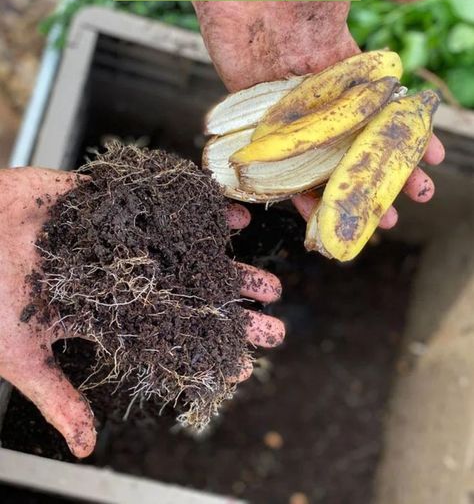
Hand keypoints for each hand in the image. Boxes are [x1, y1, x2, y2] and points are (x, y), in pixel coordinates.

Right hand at [0, 168, 282, 457]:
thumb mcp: (22, 353)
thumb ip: (57, 395)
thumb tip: (84, 448)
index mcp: (107, 312)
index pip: (169, 333)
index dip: (206, 347)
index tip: (245, 363)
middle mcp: (122, 275)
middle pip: (188, 291)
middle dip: (231, 305)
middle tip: (273, 317)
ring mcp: (120, 238)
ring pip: (187, 251)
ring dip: (227, 263)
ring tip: (265, 281)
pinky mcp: (111, 201)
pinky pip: (164, 202)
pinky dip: (200, 206)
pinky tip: (232, 216)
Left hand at [193, 1, 444, 229]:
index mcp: (337, 54)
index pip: (377, 104)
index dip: (402, 132)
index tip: (431, 157)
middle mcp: (310, 83)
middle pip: (349, 136)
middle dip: (378, 169)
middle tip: (407, 201)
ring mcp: (278, 94)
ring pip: (312, 152)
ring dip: (336, 187)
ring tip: (362, 219)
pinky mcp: (246, 101)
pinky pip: (267, 148)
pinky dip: (283, 178)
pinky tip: (305, 208)